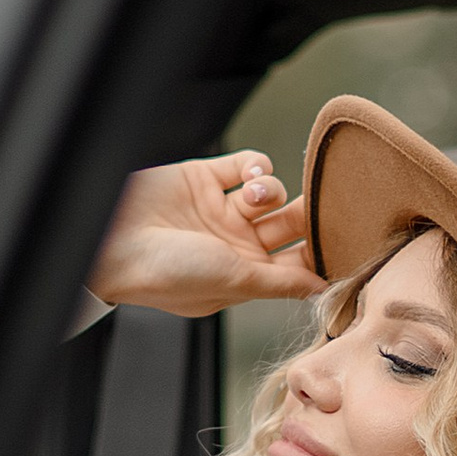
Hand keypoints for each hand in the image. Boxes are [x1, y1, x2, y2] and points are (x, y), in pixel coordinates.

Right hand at [86, 154, 325, 317]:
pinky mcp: (205, 177)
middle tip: (322, 206)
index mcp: (245, 277)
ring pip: (270, 194)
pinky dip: (255, 166)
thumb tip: (322, 290)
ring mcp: (220, 210)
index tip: (345, 240)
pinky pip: (247, 165)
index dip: (320, 252)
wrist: (111, 241)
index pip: (296, 264)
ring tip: (252, 198)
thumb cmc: (168, 274)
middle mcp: (235, 244)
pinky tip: (247, 175)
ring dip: (271, 191)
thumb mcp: (234, 283)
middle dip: (306, 216)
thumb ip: (281, 283)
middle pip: (290, 226)